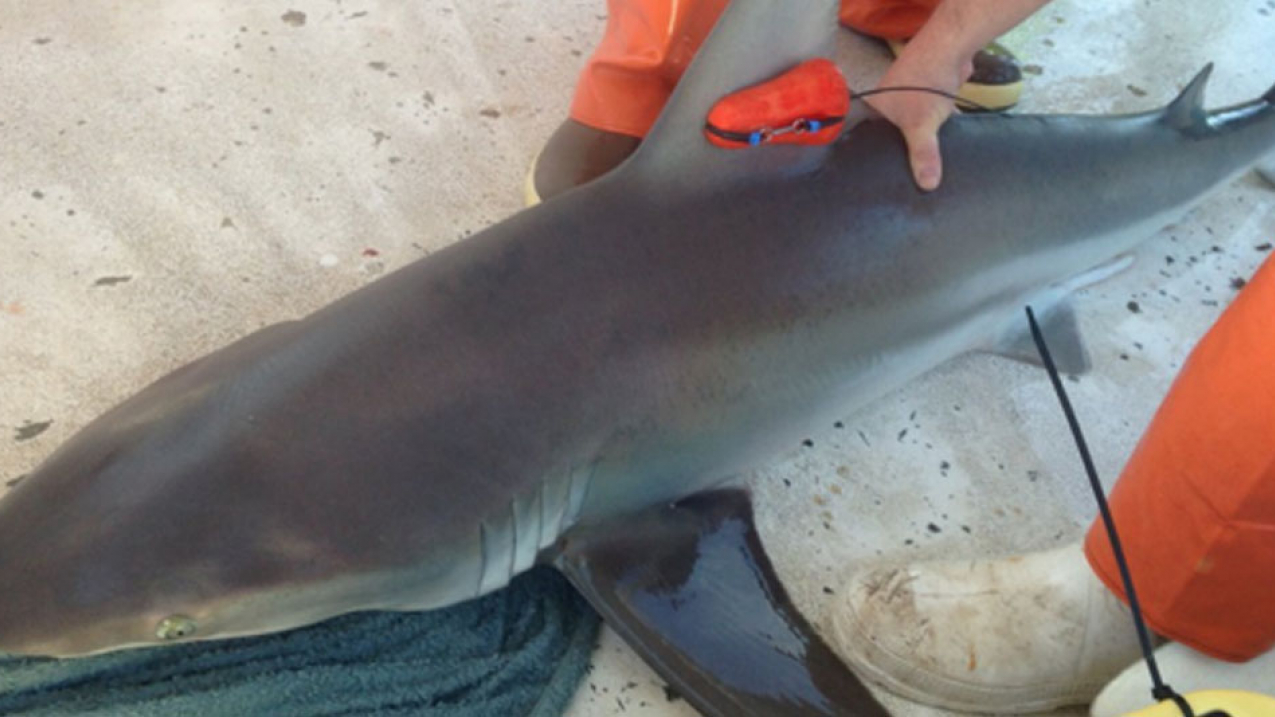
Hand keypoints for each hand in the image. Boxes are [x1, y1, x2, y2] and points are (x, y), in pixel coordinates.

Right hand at [865, 41, 972, 190]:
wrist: (950, 47)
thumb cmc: (925, 81)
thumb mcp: (921, 124)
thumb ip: (923, 155)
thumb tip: (927, 186)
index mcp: (873, 108)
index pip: (865, 140)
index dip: (869, 159)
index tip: (873, 181)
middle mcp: (887, 104)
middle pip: (890, 137)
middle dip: (899, 154)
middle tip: (902, 182)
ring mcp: (908, 99)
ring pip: (912, 129)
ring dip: (921, 143)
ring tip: (922, 171)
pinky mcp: (928, 96)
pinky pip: (930, 120)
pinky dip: (937, 131)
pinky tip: (943, 150)